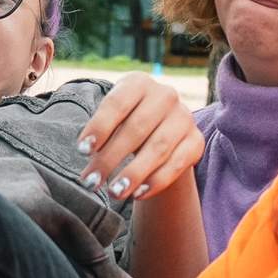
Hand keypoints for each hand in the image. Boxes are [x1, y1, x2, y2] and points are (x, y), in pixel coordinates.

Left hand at [77, 75, 202, 202]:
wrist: (160, 130)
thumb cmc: (126, 123)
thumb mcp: (113, 119)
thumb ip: (101, 132)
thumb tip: (88, 153)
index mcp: (138, 84)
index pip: (117, 104)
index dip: (99, 127)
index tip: (82, 151)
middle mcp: (165, 96)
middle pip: (136, 129)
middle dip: (110, 158)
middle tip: (91, 181)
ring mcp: (184, 118)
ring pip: (158, 148)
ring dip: (134, 173)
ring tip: (115, 192)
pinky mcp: (196, 141)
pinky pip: (177, 164)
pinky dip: (156, 181)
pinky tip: (137, 194)